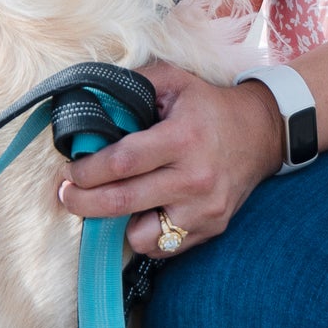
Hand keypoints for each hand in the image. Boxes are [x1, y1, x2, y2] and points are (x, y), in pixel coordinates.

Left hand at [57, 61, 283, 256]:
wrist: (261, 133)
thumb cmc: (208, 106)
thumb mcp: (174, 80)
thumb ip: (133, 83)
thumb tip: (90, 95)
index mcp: (182, 138)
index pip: (122, 162)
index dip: (87, 171)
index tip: (69, 171)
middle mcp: (195, 178)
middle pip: (123, 202)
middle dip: (83, 203)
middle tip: (66, 195)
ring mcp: (205, 209)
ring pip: (142, 236)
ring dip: (118, 224)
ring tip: (112, 203)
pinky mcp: (211, 228)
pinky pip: (164, 247)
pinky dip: (146, 234)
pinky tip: (142, 211)